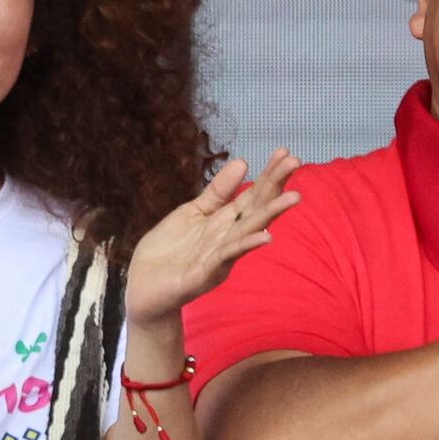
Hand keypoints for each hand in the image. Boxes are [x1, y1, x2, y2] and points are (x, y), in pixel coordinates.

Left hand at [127, 151, 294, 332]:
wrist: (142, 288)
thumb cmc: (169, 251)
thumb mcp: (193, 212)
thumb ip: (218, 191)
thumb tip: (243, 161)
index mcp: (225, 222)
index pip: (253, 194)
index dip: (268, 174)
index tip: (285, 151)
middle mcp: (229, 238)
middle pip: (257, 208)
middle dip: (276, 186)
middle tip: (296, 161)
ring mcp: (219, 257)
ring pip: (249, 232)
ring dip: (271, 215)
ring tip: (293, 197)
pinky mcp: (205, 275)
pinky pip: (228, 257)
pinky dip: (245, 246)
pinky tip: (265, 237)